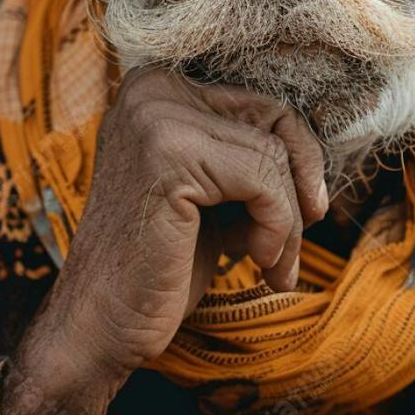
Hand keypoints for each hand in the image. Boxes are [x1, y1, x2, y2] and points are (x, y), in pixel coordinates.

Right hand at [0, 67, 327, 414]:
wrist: (100, 326)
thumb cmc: (158, 265)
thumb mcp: (212, 196)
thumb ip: (249, 161)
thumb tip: (314, 161)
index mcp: (157, 88)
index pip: (263, 107)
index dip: (297, 163)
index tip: (307, 212)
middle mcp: (153, 89)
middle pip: (274, 125)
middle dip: (296, 192)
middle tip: (290, 249)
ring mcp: (157, 116)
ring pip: (274, 156)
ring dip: (289, 223)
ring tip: (272, 265)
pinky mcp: (170, 153)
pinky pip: (265, 179)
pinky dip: (279, 228)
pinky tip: (259, 263)